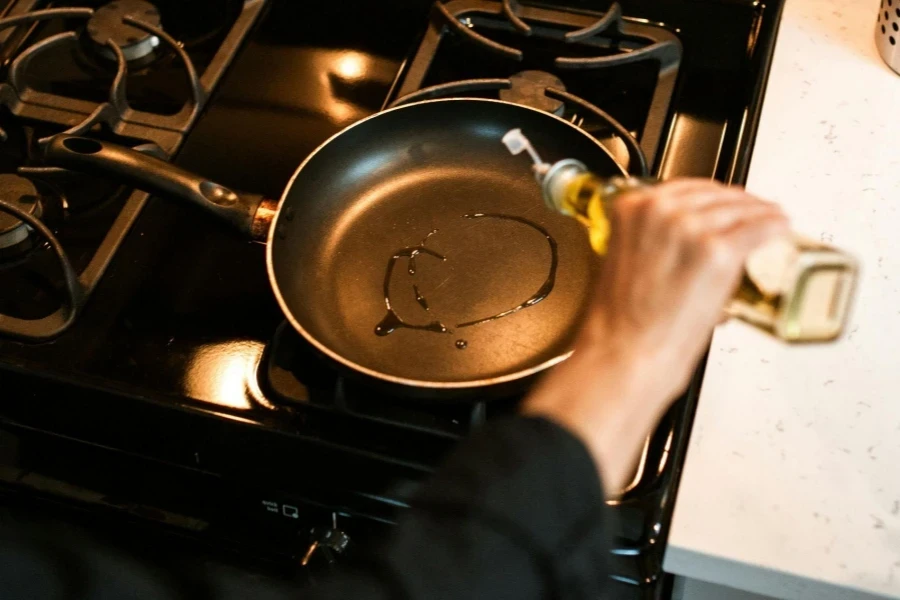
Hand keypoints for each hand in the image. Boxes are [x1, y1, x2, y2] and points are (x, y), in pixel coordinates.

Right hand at [522, 179, 788, 493]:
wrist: (624, 353)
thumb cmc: (620, 322)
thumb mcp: (622, 260)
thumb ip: (647, 239)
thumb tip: (677, 242)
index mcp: (632, 208)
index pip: (683, 187)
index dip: (710, 194)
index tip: (721, 201)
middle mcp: (662, 211)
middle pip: (715, 193)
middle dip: (736, 202)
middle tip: (751, 212)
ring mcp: (692, 229)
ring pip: (741, 208)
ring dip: (760, 212)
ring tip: (772, 220)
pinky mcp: (719, 252)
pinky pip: (760, 228)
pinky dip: (775, 227)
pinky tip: (781, 229)